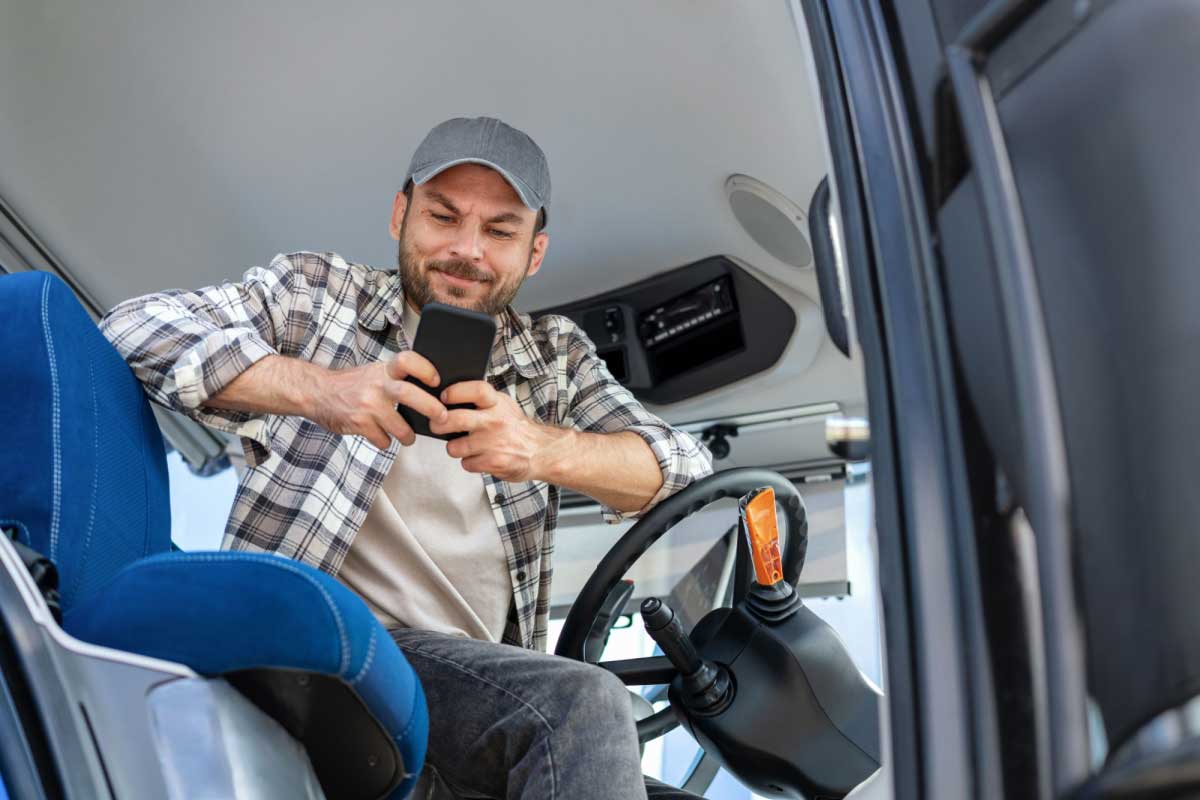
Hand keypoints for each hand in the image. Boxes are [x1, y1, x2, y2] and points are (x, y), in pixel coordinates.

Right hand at [307, 352, 448, 448]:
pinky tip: (382, 437)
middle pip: (408, 394)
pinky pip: (382, 440)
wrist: (317, 392)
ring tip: (408, 437)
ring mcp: (367, 405)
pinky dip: (386, 442)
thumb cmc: (352, 384)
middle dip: (431, 407)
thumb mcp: (374, 372)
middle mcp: (376, 385)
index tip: (437, 381)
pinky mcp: (358, 424)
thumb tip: (431, 390)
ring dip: (408, 436)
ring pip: (399, 426)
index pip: (407, 360)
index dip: (425, 369)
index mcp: (384, 370)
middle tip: (442, 417)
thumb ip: (397, 377)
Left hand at [431, 381, 564, 480]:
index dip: (454, 392)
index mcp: (497, 403)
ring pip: (455, 447)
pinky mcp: (494, 462)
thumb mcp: (504, 406)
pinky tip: (480, 458)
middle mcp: (496, 421)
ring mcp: (494, 443)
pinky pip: (466, 463)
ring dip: (455, 448)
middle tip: (438, 425)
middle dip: (439, 424)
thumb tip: (448, 399)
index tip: (444, 398)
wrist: (541, 451)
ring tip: (466, 446)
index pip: (474, 390)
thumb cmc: (517, 428)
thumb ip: (481, 401)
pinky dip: (470, 463)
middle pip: (455, 419)